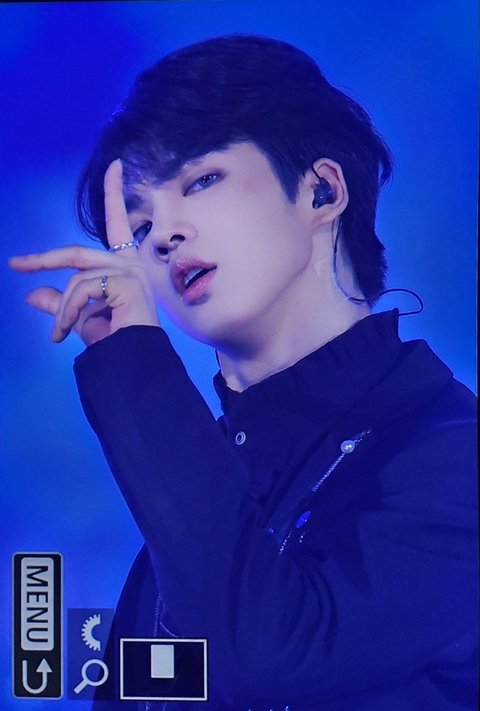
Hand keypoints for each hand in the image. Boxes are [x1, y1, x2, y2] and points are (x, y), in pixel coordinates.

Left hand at [9, 160, 159, 345]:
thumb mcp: (80, 318)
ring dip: (62, 309)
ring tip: (58, 334)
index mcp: (124, 267)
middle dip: (44, 259)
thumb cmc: (115, 341)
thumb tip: (32, 294)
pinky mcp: (128, 282)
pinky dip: (69, 312)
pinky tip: (67, 332)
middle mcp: (131, 265)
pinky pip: (83, 289)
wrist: (133, 363)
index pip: (117, 225)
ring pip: (76, 277)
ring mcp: (131, 272)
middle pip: (75, 253)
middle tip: (16, 264)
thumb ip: (60, 302)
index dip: (114, 194)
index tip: (114, 165)